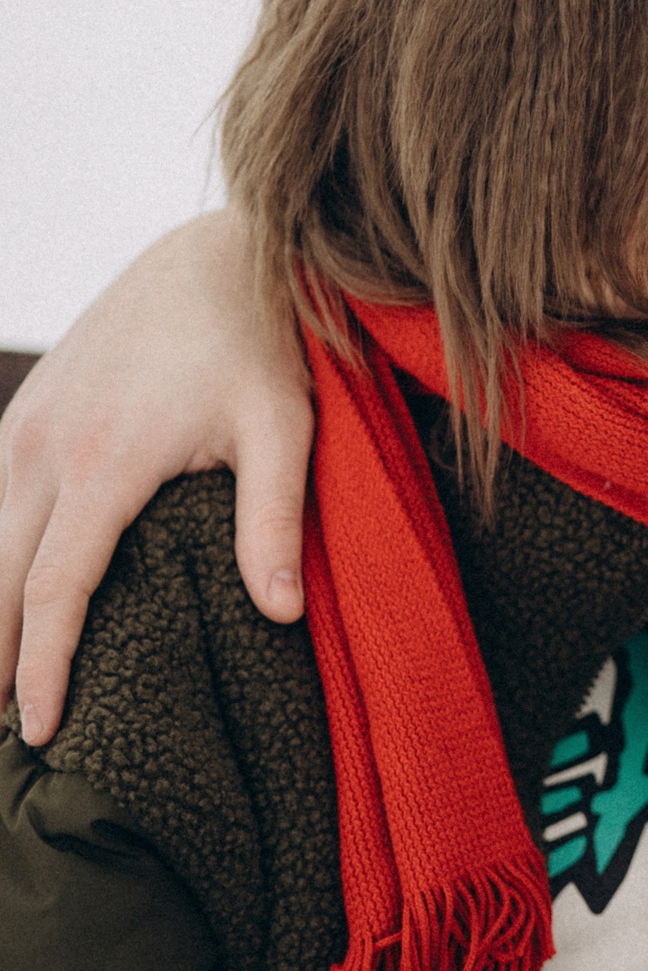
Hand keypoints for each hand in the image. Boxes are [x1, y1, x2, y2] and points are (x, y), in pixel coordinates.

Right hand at [0, 210, 313, 743]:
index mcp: (105, 462)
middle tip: (10, 728)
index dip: (45, 668)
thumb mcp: (284, 427)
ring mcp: (28, 421)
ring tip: (3, 675)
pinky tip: (8, 588)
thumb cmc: (263, 341)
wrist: (219, 252)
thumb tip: (281, 614)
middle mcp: (46, 444)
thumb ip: (274, 519)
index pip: (56, 591)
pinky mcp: (31, 406)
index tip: (39, 731)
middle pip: (0, 576)